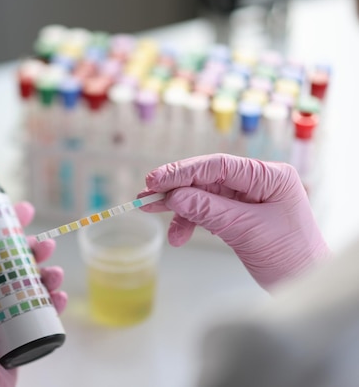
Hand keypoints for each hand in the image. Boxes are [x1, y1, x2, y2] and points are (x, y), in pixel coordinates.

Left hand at [0, 202, 66, 386]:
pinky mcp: (22, 329)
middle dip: (34, 249)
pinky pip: (43, 309)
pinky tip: (59, 298)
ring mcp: (6, 310)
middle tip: (45, 244)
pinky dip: (54, 301)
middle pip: (15, 260)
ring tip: (55, 274)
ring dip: (48, 273)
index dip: (7, 224)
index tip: (23, 210)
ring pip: (33, 282)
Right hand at [138, 154, 330, 289]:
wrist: (306, 285)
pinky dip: (190, 222)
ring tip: (153, 213)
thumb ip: (208, 210)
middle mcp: (258, 182)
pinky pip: (207, 212)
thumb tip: (174, 197)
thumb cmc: (290, 257)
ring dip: (179, 208)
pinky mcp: (239, 215)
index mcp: (269, 176)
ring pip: (203, 195)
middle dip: (176, 188)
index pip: (218, 166)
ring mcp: (248, 199)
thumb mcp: (245, 231)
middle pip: (207, 179)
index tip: (155, 180)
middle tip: (146, 195)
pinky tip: (179, 234)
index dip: (183, 171)